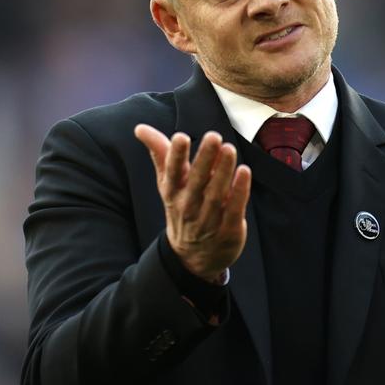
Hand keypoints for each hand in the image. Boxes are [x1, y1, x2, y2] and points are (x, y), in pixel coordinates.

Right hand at [134, 125, 251, 282]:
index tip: (180, 137)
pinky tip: (244, 172)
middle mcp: (188, 206)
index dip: (175, 155)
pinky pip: (234, 209)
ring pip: (216, 193)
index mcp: (173, 192)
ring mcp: (208, 219)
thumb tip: (140, 128)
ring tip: (229, 149)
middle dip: (205, 158)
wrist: (192, 256)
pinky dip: (239, 191)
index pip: (172, 172)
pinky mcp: (228, 229)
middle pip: (197, 180)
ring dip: (224, 170)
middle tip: (213, 136)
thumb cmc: (182, 207)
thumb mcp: (168, 182)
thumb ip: (159, 153)